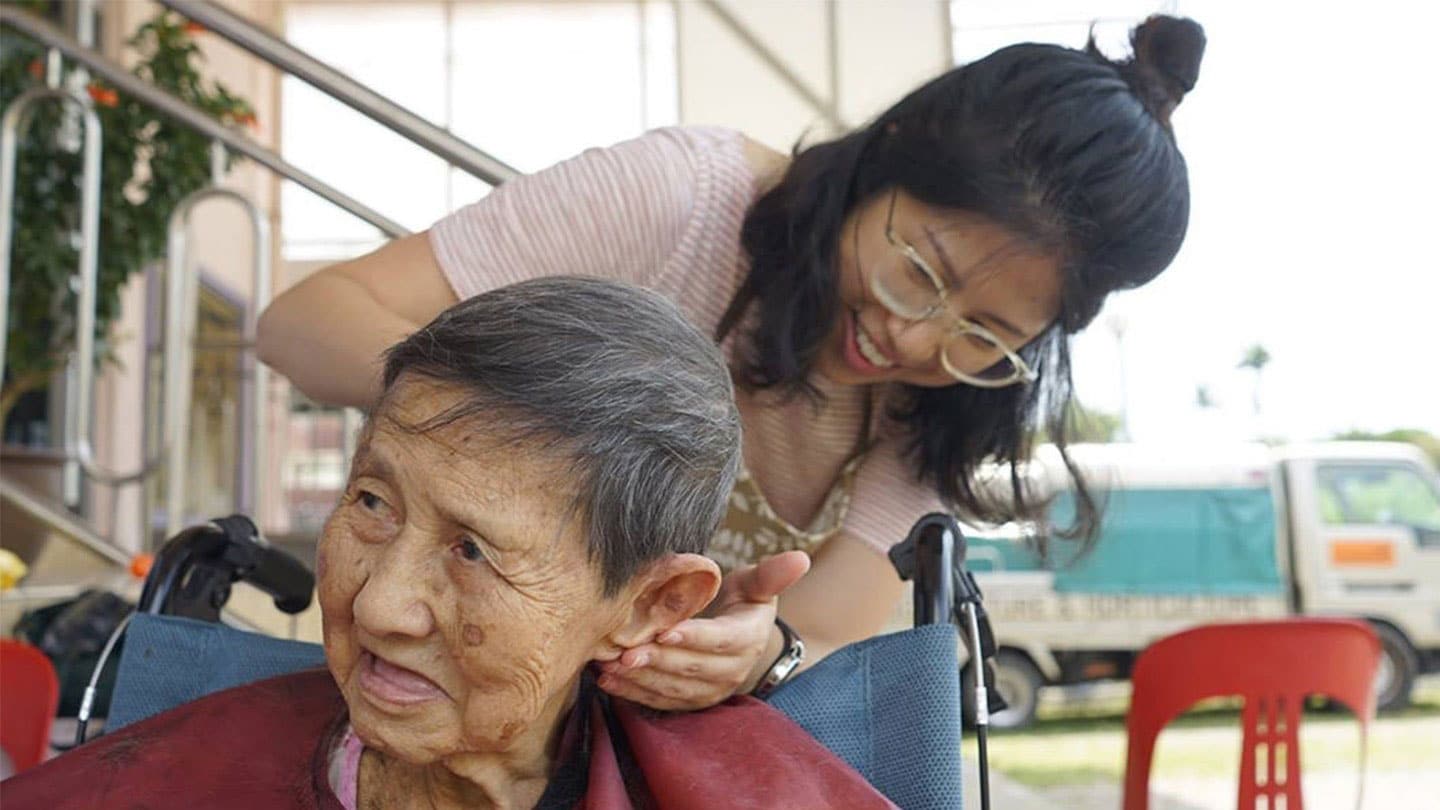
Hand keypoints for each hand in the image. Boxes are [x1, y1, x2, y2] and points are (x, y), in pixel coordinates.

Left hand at [597, 551, 810, 710]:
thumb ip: (771, 574)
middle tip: (624, 650)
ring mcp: (711, 692)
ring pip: (674, 690)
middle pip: (692, 669)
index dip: (694, 638)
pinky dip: (634, 693)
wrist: (740, 637)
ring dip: (640, 680)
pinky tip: (609, 680)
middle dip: (657, 661)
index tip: (664, 631)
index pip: (721, 640)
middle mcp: (732, 671)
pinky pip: (661, 702)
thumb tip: (800, 558)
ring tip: (610, 665)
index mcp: (748, 639)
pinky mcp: (690, 702)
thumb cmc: (742, 602)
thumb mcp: (757, 585)